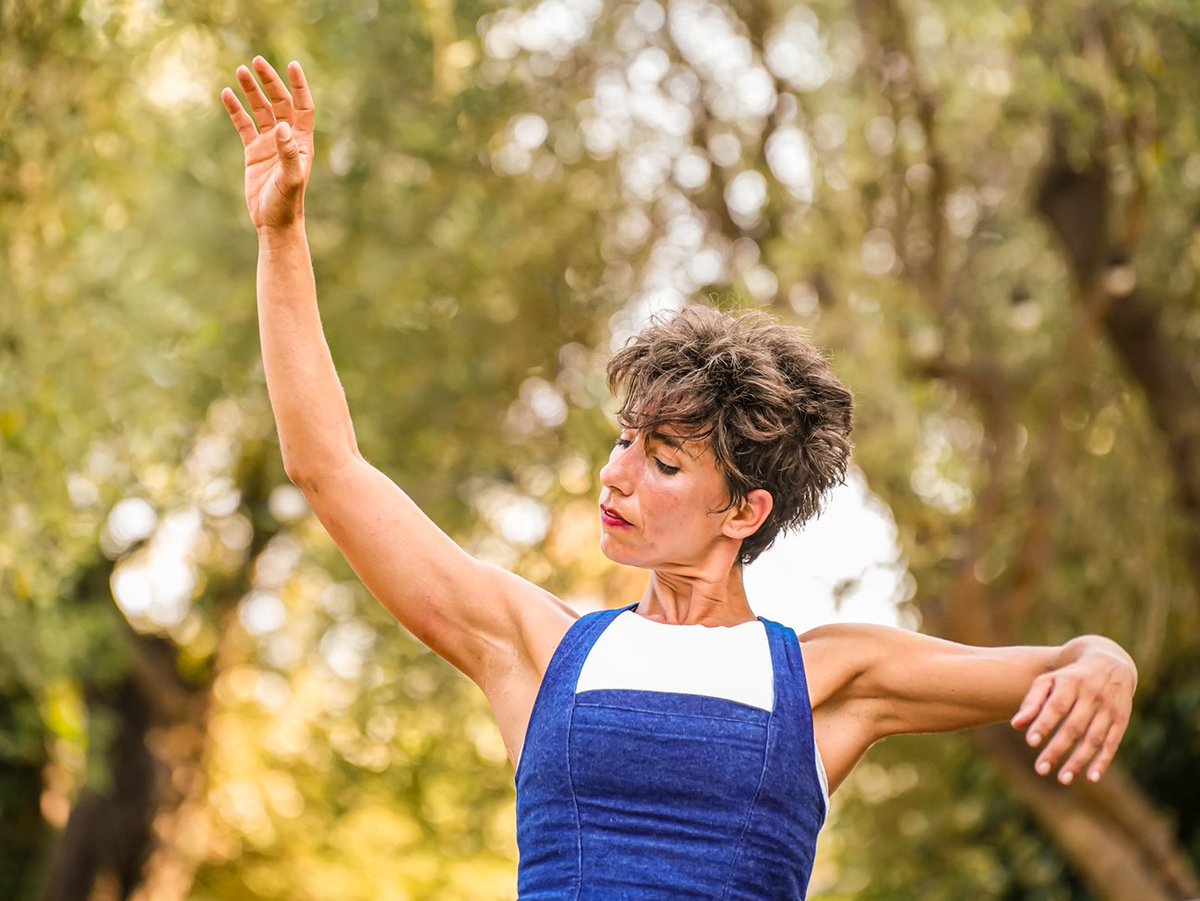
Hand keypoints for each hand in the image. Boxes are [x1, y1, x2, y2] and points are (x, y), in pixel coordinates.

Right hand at [221, 57, 314, 229]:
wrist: (273, 222)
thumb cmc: (287, 203)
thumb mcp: (290, 179)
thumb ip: (288, 153)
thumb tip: (283, 127)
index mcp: (302, 143)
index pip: (303, 107)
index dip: (299, 86)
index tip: (292, 65)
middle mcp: (287, 139)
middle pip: (280, 103)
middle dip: (270, 82)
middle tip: (256, 62)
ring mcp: (269, 144)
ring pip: (260, 110)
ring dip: (252, 91)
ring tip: (240, 71)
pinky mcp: (253, 152)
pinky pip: (244, 125)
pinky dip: (236, 110)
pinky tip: (226, 94)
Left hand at [1010, 636, 1136, 785]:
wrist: (1109, 662)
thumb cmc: (1069, 676)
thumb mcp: (1049, 681)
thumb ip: (1033, 701)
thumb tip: (1016, 725)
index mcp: (1071, 682)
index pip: (1056, 706)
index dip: (1044, 724)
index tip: (1031, 742)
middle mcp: (1092, 695)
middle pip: (1074, 727)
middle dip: (1057, 749)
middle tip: (1041, 769)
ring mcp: (1109, 708)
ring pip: (1093, 739)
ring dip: (1079, 760)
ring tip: (1063, 779)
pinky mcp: (1122, 719)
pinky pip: (1112, 743)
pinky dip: (1103, 761)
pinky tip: (1092, 777)